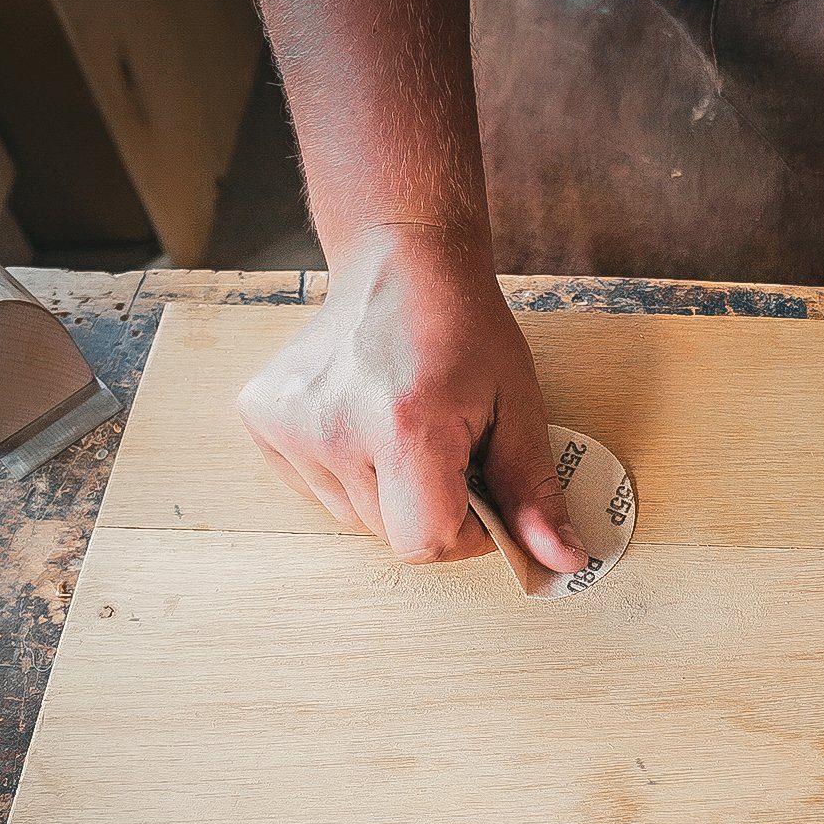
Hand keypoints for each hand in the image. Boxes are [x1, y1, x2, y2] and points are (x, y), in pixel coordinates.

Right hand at [237, 242, 588, 571]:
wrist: (400, 263)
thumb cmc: (462, 326)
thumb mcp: (516, 406)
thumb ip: (532, 491)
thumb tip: (561, 560)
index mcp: (405, 425)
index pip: (425, 542)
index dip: (465, 532)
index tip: (479, 490)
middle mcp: (336, 428)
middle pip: (390, 533)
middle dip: (429, 505)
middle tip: (446, 444)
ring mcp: (290, 423)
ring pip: (351, 516)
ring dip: (387, 491)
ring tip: (402, 426)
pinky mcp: (262, 416)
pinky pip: (313, 488)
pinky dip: (346, 471)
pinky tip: (363, 419)